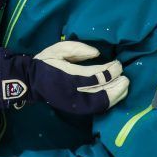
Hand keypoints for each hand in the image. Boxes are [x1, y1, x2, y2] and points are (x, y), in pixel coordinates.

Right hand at [0, 41, 128, 114]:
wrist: (31, 81)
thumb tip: (97, 53)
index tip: (118, 65)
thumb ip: (78, 49)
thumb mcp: (58, 48)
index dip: (109, 72)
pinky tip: (116, 95)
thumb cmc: (45, 62)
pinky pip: (96, 108)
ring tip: (125, 86)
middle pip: (100, 92)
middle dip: (116, 85)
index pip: (94, 77)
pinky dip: (109, 102)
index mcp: (67, 75)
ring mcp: (74, 103)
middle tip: (126, 77)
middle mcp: (72, 92)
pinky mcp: (76, 108)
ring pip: (100, 103)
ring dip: (116, 95)